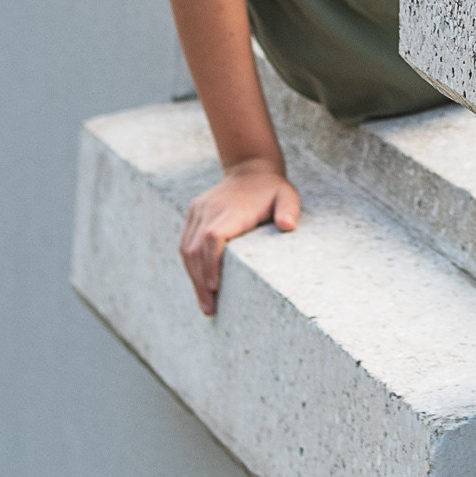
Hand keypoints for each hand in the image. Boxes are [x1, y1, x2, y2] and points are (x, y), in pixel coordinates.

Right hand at [180, 156, 300, 316]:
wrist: (250, 167)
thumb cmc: (272, 189)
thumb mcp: (287, 196)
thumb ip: (289, 210)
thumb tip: (288, 226)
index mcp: (232, 209)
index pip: (213, 237)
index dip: (210, 263)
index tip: (215, 288)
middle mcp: (210, 209)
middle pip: (195, 249)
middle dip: (200, 281)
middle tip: (210, 309)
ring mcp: (199, 210)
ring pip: (187, 249)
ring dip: (194, 278)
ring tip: (205, 304)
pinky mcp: (194, 213)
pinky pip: (186, 242)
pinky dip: (191, 266)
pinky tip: (199, 284)